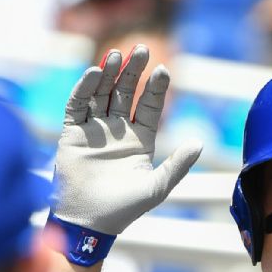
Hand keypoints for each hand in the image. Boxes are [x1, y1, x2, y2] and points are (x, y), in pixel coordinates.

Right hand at [53, 45, 202, 235]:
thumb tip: (199, 143)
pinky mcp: (72, 134)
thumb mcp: (158, 186)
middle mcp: (117, 130)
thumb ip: (178, 165)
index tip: (164, 70)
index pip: (149, 105)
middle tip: (141, 49)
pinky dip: (85, 89)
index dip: (156, 88)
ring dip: (109, 73)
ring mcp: (94, 130)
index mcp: (140, 140)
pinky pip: (78, 105)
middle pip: (125, 92)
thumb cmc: (125, 209)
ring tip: (117, 54)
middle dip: (133, 71)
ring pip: (101, 93)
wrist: (89, 223)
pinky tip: (95, 73)